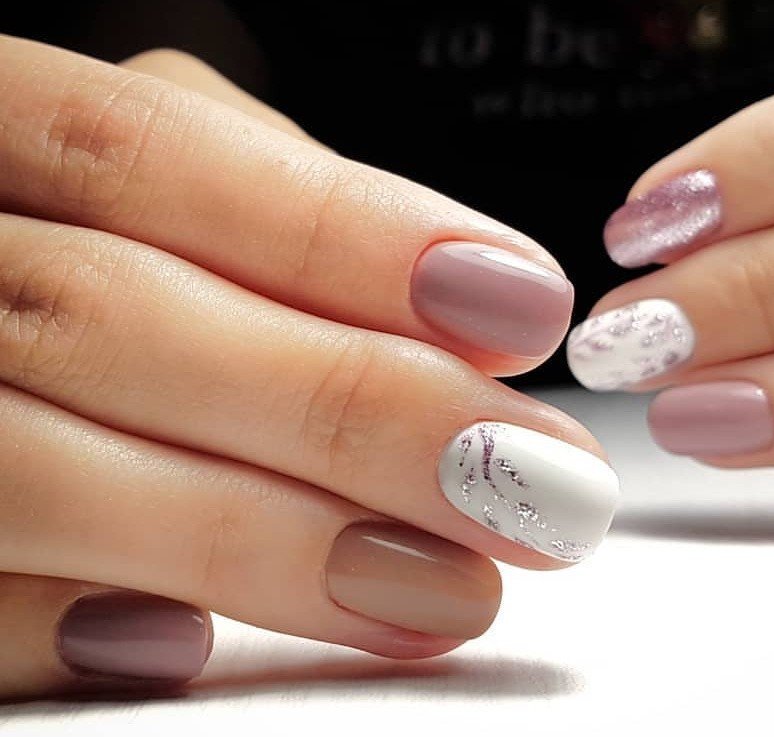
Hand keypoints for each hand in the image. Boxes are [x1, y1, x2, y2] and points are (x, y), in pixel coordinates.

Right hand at [0, 39, 617, 700]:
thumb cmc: (68, 259)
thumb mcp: (153, 195)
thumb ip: (280, 231)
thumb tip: (476, 314)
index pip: (141, 156)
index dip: (340, 234)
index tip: (522, 307)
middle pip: (108, 315)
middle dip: (349, 405)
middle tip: (532, 482)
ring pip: (33, 471)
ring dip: (269, 540)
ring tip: (449, 588)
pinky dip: (70, 627)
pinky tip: (194, 648)